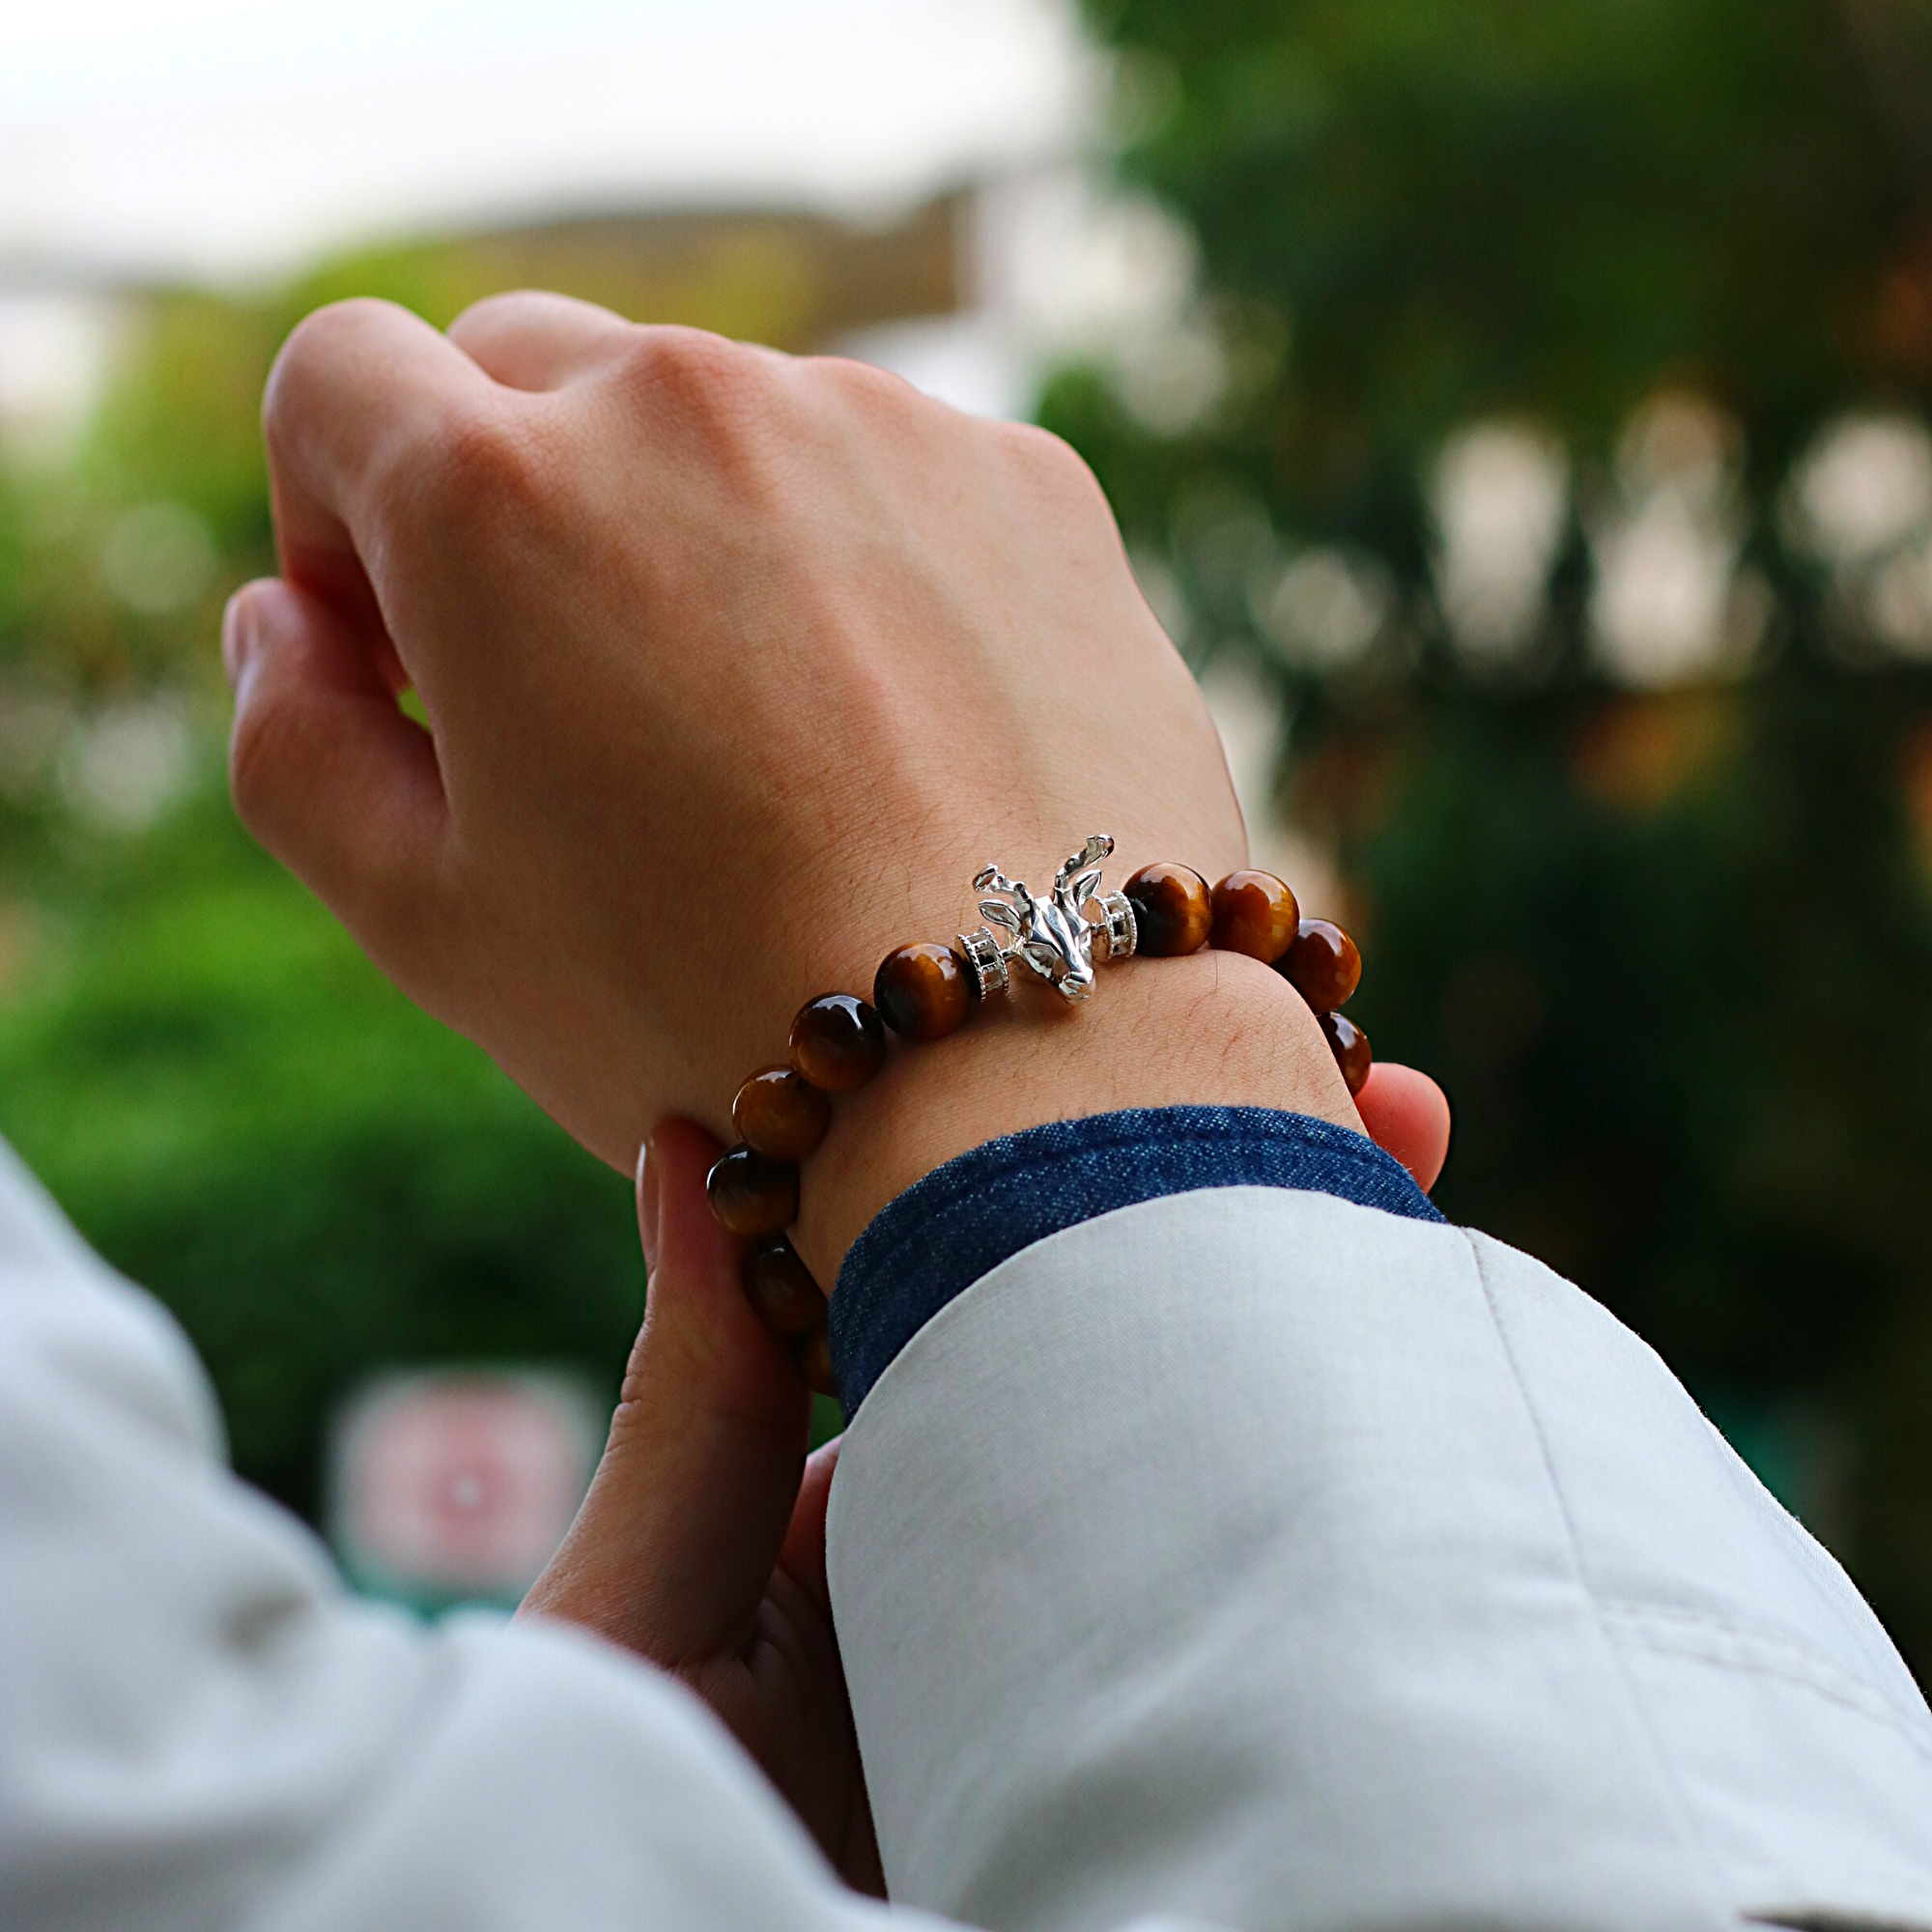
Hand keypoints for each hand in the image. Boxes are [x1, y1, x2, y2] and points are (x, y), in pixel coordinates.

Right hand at [225, 291, 1447, 1273]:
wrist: (1035, 1070)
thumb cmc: (707, 1014)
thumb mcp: (427, 921)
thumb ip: (291, 742)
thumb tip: (282, 619)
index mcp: (496, 494)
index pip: (338, 376)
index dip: (339, 515)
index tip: (411, 652)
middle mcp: (687, 400)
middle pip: (531, 370)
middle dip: (511, 503)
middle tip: (582, 702)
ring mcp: (879, 424)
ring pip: (725, 424)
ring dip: (700, 535)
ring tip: (770, 747)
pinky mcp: (1027, 478)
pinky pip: (890, 474)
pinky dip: (861, 562)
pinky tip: (903, 730)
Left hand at [518, 1089, 1445, 1898]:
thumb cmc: (632, 1811)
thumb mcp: (652, 1609)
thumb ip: (698, 1408)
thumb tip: (681, 1139)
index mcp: (891, 1503)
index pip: (1016, 1290)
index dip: (1107, 1164)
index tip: (1190, 1037)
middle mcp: (1013, 1551)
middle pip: (1157, 1345)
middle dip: (1260, 1208)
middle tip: (1384, 1090)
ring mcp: (1111, 1637)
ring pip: (1244, 1456)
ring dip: (1339, 1313)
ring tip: (1418, 1160)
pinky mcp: (1190, 1736)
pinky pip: (1289, 1611)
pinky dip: (1376, 1503)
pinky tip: (1460, 1378)